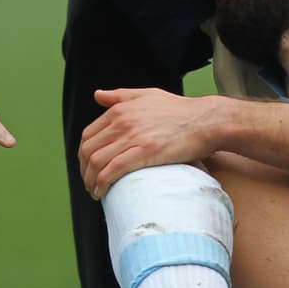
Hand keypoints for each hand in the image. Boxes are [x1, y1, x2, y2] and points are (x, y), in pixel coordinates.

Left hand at [78, 88, 219, 197]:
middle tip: (89, 183)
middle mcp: (122, 122)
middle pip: (88, 150)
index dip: (83, 155)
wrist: (205, 121)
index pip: (88, 135)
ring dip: (90, 180)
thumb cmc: (179, 110)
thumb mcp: (147, 95)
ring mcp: (133, 136)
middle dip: (84, 171)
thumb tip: (97, 95)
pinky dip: (102, 183)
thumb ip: (119, 96)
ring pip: (97, 162)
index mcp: (120, 110)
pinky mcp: (145, 152)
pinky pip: (113, 170)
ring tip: (95, 191)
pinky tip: (102, 192)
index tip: (87, 167)